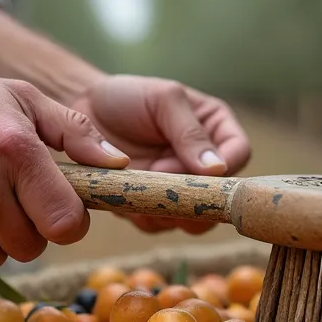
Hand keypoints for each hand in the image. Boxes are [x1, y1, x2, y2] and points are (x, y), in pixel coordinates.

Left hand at [71, 76, 251, 234]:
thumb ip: (190, 132)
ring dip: (170, 212)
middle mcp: (203, 163)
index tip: (186, 168)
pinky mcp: (154, 205)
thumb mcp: (163, 100)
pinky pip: (160, 225)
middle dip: (194, 197)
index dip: (221, 169)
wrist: (83, 110)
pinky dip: (146, 218)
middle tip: (164, 188)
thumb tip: (218, 169)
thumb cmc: (127, 96)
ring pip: (193, 218)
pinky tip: (128, 200)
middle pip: (220, 196)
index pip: (239, 154)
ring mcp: (179, 187)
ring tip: (142, 191)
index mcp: (215, 129)